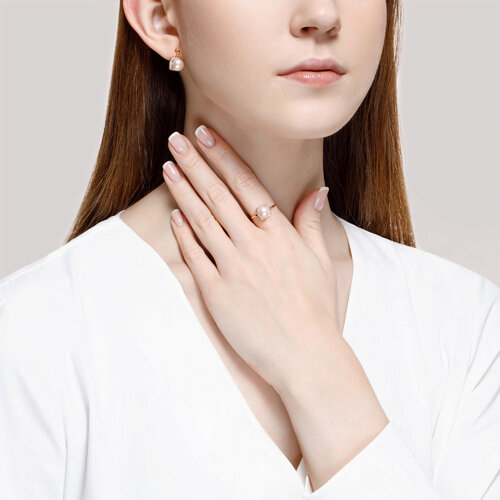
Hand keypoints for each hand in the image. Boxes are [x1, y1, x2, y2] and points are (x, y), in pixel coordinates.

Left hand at [163, 125, 339, 391]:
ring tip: (168, 168)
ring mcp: (234, 268)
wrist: (306, 354)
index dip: (223, 157)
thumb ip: (312, 224)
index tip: (205, 134)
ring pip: (202, 220)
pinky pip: (196, 256)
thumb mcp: (321, 262)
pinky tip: (173, 214)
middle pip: (218, 195)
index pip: (246, 184)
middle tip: (176, 139)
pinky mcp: (218, 293)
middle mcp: (254, 245)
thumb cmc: (317, 309)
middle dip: (195, 163)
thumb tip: (317, 193)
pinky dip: (183, 233)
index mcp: (280, 234)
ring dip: (183, 191)